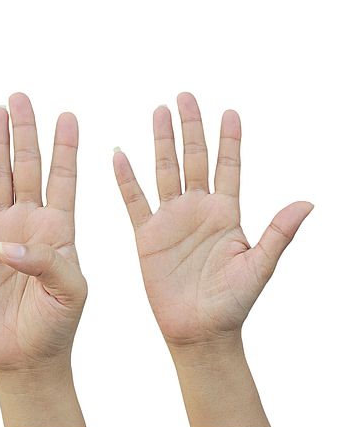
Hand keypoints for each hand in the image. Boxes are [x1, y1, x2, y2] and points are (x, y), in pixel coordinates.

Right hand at [0, 93, 85, 426]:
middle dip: (25, 132)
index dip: (65, 147)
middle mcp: (28, 224)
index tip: (66, 114)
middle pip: (26, 167)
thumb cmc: (56, 328)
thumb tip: (6, 245)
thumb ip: (48, 263)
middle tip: (21, 97)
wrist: (23, 356)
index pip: (63, 178)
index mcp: (58, 230)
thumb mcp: (69, 294)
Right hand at [112, 93, 312, 346]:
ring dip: (161, 142)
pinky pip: (134, 201)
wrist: (199, 329)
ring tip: (158, 112)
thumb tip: (306, 201)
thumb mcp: (260, 266)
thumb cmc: (233, 303)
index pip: (228, 167)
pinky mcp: (147, 236)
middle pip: (194, 159)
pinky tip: (119, 154)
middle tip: (184, 97)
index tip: (230, 112)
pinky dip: (126, 178)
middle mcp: (199, 211)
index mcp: (227, 214)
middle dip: (190, 127)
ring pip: (165, 171)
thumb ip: (278, 233)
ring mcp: (171, 221)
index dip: (229, 140)